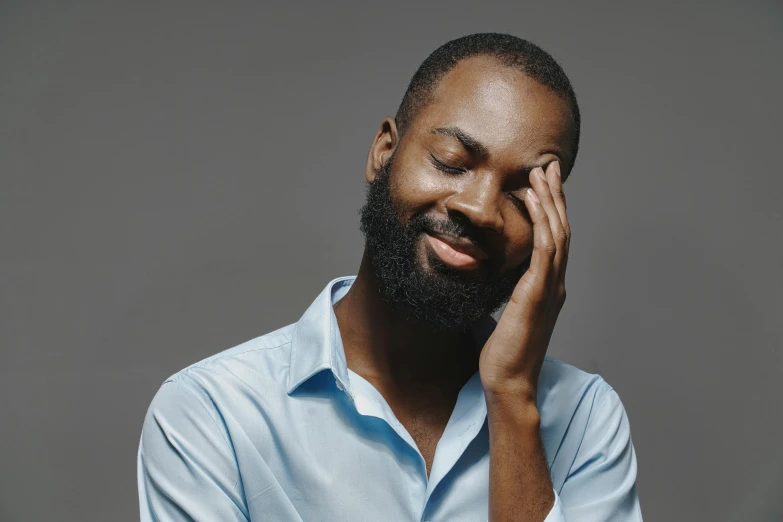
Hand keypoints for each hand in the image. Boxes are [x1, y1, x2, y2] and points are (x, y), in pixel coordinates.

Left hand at [479, 160, 569, 401]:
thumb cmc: (506, 353)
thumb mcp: (510, 314)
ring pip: (556, 235)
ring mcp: (550, 289)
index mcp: (549, 287)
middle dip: (556, 196)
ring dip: (550, 202)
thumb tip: (500, 277)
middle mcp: (555, 284)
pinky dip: (541, 223)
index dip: (552, 210)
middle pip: (561, 230)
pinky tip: (533, 202)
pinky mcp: (537, 294)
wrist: (509, 381)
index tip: (545, 184)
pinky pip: (543, 251)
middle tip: (551, 167)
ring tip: (542, 174)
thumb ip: (512, 292)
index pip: (554, 240)